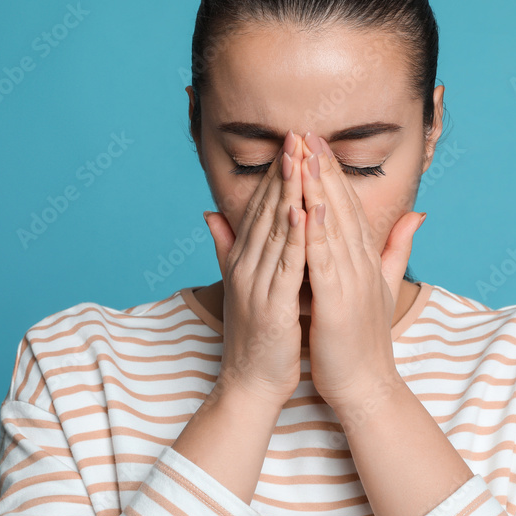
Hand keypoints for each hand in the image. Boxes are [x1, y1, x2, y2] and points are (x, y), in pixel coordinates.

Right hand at [203, 130, 307, 409]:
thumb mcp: (241, 283)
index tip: (293, 140)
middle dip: (284, 171)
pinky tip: (305, 210)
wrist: (250, 382)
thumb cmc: (256, 334)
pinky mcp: (271, 305)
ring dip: (290, 192)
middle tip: (297, 133)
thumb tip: (210, 213)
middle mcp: (246, 265)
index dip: (277, 173)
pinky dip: (296, 237)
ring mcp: (257, 284)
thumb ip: (227, 247)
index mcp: (244, 259)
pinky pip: (287, 265)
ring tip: (301, 157)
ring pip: (276, 229)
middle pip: (268, 210)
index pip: (262, 207)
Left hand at [299, 131, 425, 410]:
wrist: (368, 386)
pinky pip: (324, 262)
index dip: (332, 173)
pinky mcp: (339, 302)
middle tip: (305, 133)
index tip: (315, 142)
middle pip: (341, 207)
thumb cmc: (365, 339)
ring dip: (317, 189)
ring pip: (332, 227)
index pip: (348, 207)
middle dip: (322, 169)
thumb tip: (418, 214)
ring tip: (303, 156)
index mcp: (365, 260)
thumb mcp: (383, 286)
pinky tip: (307, 208)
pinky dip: (315, 234)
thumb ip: (397, 249)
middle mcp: (361, 264)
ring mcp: (352, 282)